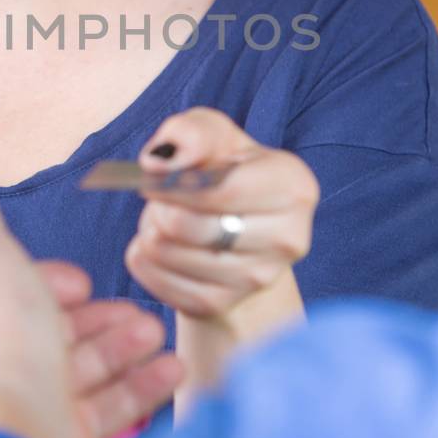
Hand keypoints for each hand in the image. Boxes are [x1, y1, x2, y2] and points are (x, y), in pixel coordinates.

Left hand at [0, 136, 182, 437]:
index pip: (0, 288)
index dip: (45, 280)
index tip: (80, 281)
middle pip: (47, 329)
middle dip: (98, 316)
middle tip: (137, 309)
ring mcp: (19, 404)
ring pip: (78, 367)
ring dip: (123, 346)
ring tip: (159, 332)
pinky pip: (101, 407)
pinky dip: (137, 386)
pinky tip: (172, 369)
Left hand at [124, 109, 317, 393]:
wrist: (236, 228)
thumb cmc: (223, 170)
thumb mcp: (212, 134)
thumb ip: (191, 132)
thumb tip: (164, 161)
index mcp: (294, 187)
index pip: (220, 190)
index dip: (174, 183)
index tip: (158, 178)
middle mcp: (288, 239)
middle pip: (184, 225)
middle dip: (159, 207)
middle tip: (162, 200)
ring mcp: (258, 280)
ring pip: (164, 252)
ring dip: (149, 229)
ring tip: (166, 220)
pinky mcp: (222, 306)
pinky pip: (154, 279)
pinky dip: (143, 259)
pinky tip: (162, 246)